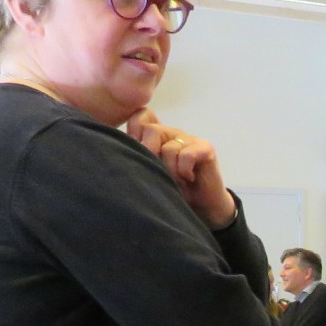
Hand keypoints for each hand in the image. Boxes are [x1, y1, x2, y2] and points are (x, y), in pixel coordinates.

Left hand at [127, 109, 233, 229]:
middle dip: (151, 155)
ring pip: (169, 147)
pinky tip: (188, 179)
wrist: (201, 209)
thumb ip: (136, 158)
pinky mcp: (205, 148)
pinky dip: (183, 171)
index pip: (140, 116)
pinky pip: (186, 155)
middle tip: (159, 173)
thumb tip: (120, 151)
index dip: (135, 131)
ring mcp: (188, 139)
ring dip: (170, 171)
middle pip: (152, 130)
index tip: (140, 155)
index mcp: (155, 136)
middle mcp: (171, 133)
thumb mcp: (147, 174)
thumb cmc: (170, 191)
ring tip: (176, 182)